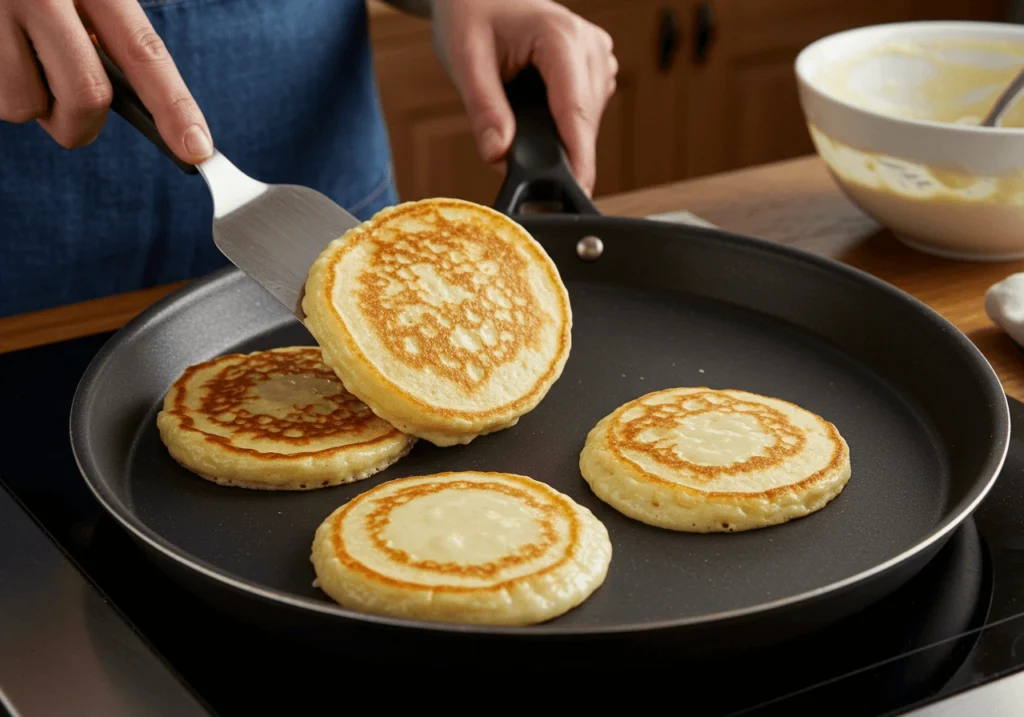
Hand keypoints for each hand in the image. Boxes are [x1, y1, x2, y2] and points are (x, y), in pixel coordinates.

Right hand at [0, 0, 211, 162]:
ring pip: (27, 107)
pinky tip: (2, 56)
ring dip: (32, 105)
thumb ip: (106, 35)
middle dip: (82, 124)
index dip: (174, 107)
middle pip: (86, 96)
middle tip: (71, 114)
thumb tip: (136, 105)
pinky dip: (3, 91)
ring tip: (22, 63)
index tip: (197, 149)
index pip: (144, 53)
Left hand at [432, 0, 616, 194]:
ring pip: (588, 120)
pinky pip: (586, 112)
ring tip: (517, 121)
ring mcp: (599, 55)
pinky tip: (536, 112)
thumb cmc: (471, 14)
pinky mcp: (596, 67)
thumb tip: (498, 155)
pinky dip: (562, 124)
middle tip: (511, 160)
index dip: (578, 157)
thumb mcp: (465, 59)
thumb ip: (483, 109)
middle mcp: (590, 45)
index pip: (575, 110)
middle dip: (555, 150)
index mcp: (561, 37)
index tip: (577, 193)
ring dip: (557, 137)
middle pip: (583, 121)